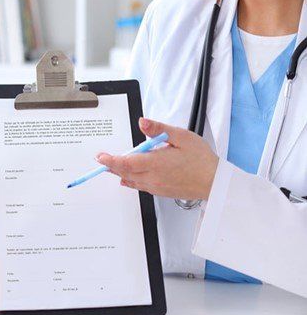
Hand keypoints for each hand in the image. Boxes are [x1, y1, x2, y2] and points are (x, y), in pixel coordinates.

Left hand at [97, 118, 218, 199]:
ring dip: (119, 173)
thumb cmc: (201, 160)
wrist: (214, 182)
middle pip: (125, 172)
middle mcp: (153, 177)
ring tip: (110, 166)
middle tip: (102, 159)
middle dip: (111, 165)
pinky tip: (127, 178)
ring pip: (130, 180)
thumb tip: (143, 122)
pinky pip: (139, 186)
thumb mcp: (181, 137)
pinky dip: (130, 181)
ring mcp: (156, 186)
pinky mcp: (160, 191)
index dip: (111, 160)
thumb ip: (159, 129)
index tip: (101, 156)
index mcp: (156, 163)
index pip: (126, 162)